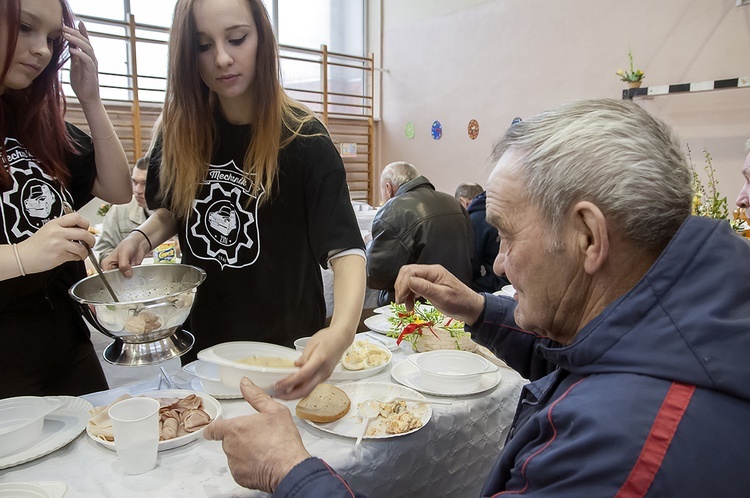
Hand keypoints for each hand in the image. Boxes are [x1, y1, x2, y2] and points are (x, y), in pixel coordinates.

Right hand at [17, 213, 92, 273]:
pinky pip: (75, 257)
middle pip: (84, 233)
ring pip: (82, 247)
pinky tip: (73, 257)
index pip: (76, 217)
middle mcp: (57, 233)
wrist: (23, 256)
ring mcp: (59, 245)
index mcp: (55, 224)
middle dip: (91, 240)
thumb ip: (64, 227)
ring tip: (82, 253)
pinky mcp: (59, 256)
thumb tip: (81, 229)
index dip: (85, 223)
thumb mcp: (48, 229)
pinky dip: (77, 258)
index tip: (86, 228)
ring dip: (85, 252)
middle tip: (90, 243)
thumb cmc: (36, 244)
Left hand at [64, 22, 99, 103]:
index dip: (82, 31)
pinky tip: (71, 49)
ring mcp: (93, 64)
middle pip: (86, 42)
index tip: (77, 22)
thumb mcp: (75, 66)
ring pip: (87, 48)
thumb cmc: (81, 83)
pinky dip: (79, 53)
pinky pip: (87, 59)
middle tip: (64, 27)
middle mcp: (92, 59)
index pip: (86, 41)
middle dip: (75, 33)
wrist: (87, 97)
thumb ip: (74, 56)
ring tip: (65, 35)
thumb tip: (70, 46)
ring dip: (76, 40)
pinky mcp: (92, 71)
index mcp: (87, 57)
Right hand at [101, 234, 145, 276]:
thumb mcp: (124, 253)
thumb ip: (123, 265)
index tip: (119, 279)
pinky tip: (135, 273)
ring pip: (123, 279)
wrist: (139, 244)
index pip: (106, 276)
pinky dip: (133, 277)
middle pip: (115, 279)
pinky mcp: (128, 272)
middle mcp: (112, 268)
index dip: (113, 279)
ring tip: (132, 272)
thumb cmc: (128, 244)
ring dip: (128, 278)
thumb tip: (127, 274)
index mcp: (106, 264)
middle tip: (127, 275)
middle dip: (122, 279)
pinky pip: (130, 278)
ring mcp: (121, 271)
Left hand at [203, 378, 310, 492]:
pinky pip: (241, 470)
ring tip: (264, 450)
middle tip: (258, 437)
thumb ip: (256, 396)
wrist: (289, 468)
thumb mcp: (274, 410)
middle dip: (239, 439)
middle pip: (227, 441)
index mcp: (234, 429)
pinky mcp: (240, 477)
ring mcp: (234, 464)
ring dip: (244, 453)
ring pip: (235, 455)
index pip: (213, 429)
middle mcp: (229, 447)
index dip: (214, 428)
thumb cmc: (282, 440)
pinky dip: (249, 466)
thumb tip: (245, 383)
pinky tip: (263, 462)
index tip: (216, 429)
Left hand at [273, 326, 347, 399]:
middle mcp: (323, 371)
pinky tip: (293, 388)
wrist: (342, 338)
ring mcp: (325, 376)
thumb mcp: (312, 343)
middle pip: (306, 389)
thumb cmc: (328, 338)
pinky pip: (312, 386)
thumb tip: (296, 366)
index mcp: (320, 360)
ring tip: (282, 394)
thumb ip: (304, 357)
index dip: (289, 382)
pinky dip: (301, 389)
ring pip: (309, 390)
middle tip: (278, 395)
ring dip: (295, 394)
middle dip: (291, 396)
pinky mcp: (324, 377)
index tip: (278, 385)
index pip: (302, 375)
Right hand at [394, 264, 484, 325]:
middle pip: (407, 273)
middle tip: (400, 301)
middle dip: (401, 286)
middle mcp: (431, 272)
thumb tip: (409, 281)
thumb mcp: (442, 297)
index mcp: (434, 272)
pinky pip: (414, 286)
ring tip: (405, 305)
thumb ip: (425, 288)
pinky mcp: (429, 286)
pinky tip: (410, 304)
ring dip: (404, 292)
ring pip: (409, 280)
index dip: (403, 284)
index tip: (401, 298)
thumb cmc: (460, 302)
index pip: (411, 271)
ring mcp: (429, 279)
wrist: (470, 309)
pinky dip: (409, 295)